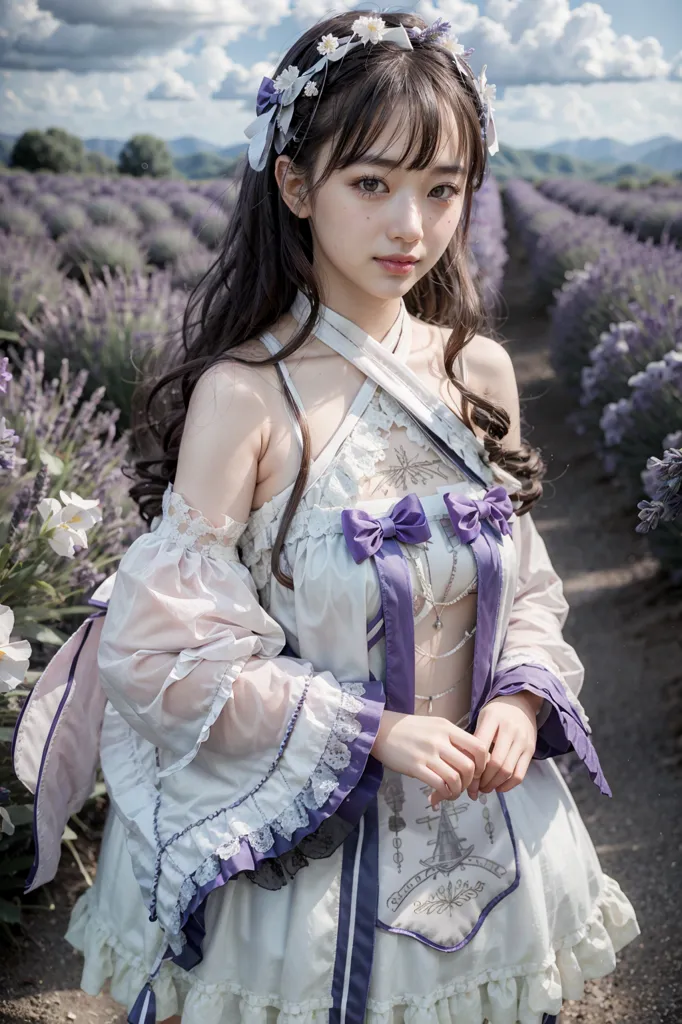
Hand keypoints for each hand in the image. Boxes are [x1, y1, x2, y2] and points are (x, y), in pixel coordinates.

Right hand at [371, 710, 489, 809]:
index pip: (479, 747)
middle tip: (464, 786)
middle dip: (470, 782)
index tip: (476, 772)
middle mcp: (440, 740)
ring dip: (458, 791)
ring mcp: (428, 754)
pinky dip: (444, 794)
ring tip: (452, 792)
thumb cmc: (409, 729)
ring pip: (455, 778)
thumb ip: (453, 739)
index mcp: (448, 728)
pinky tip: (441, 794)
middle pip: (469, 767)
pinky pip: (439, 785)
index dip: (482, 764)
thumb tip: (472, 760)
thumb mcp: (435, 726)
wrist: (380, 729)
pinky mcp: (415, 767)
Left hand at [467, 692, 538, 798]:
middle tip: (474, 788)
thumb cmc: (496, 713)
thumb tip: (463, 768)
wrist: (521, 702)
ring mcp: (523, 741)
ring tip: (484, 788)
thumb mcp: (482, 718)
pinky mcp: (530, 751)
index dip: (473, 766)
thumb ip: (475, 739)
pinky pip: (520, 774)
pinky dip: (508, 785)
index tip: (466, 775)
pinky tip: (498, 787)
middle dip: (483, 780)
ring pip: (508, 771)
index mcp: (493, 719)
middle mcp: (510, 730)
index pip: (481, 747)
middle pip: (495, 763)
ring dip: (494, 785)